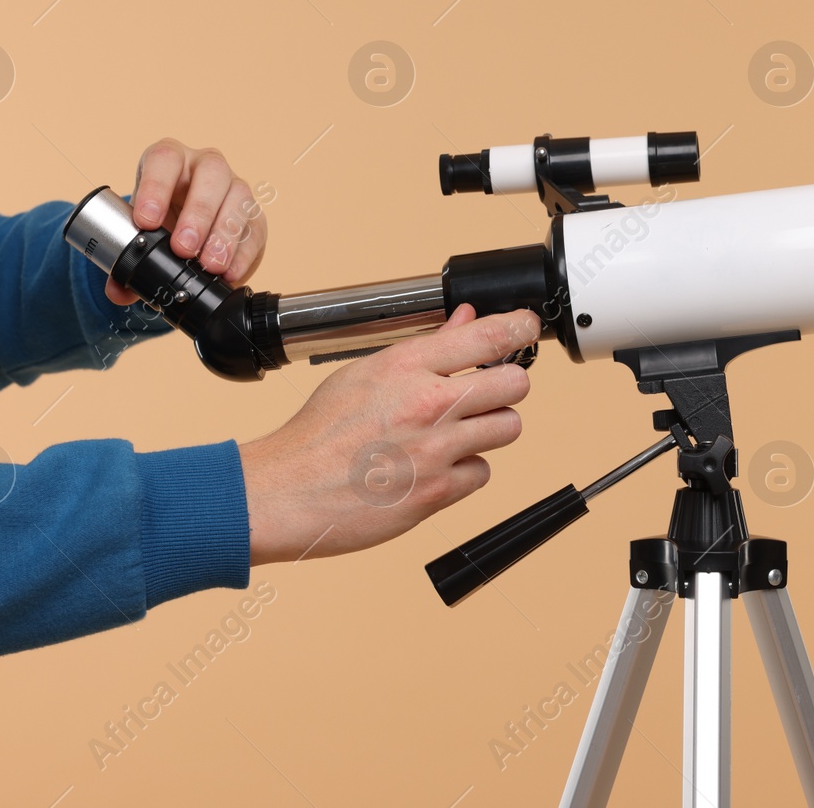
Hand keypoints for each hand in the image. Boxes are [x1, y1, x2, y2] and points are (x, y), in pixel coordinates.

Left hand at [106, 138, 268, 304]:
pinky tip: (231, 273)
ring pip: (239, 197)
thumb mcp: (138, 233)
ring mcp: (234, 188)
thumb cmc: (160, 222)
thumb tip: (117, 291)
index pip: (165, 159)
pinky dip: (243, 254)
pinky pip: (255, 229)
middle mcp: (205, 167)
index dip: (155, 187)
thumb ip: (124, 260)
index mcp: (170, 161)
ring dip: (225, 234)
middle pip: (212, 173)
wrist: (186, 232)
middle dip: (198, 213)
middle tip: (183, 248)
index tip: (146, 222)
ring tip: (210, 266)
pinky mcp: (254, 216)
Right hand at [238, 305, 538, 563]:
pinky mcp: (438, 491)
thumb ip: (424, 349)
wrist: (287, 491)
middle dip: (506, 385)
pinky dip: (466, 472)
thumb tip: (464, 321)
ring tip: (458, 432)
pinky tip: (437, 467)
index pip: (487, 335)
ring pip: (508, 427)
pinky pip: (483, 473)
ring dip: (491, 429)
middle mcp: (426, 403)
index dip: (519, 327)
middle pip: (514, 382)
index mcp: (406, 366)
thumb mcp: (364, 373)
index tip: (526, 327)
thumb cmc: (317, 436)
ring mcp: (436, 449)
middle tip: (488, 392)